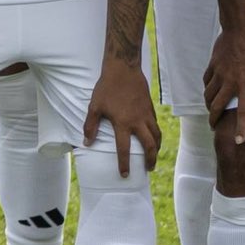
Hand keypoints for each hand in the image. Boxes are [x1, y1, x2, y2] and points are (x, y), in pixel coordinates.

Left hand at [85, 54, 161, 177]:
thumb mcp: (94, 107)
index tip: (125, 175)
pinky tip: (153, 136)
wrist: (124, 69)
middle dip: (150, 159)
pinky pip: (156, 124)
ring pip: (156, 135)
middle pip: (149, 145)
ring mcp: (146, 114)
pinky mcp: (150, 107)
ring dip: (157, 148)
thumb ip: (90, 126)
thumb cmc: (106, 88)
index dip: (124, 164)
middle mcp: (137, 121)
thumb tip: (88, 142)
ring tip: (154, 156)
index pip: (124, 149)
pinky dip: (156, 134)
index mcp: (123, 123)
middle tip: (149, 169)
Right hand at [202, 24, 244, 143]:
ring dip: (209, 104)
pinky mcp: (213, 64)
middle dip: (214, 119)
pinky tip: (209, 89)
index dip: (242, 128)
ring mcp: (219, 73)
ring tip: (211, 110)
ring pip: (209, 94)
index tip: (239, 141)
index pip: (244, 112)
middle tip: (214, 127)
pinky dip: (207, 87)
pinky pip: (207, 80)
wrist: (240, 25)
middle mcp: (229, 82)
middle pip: (217, 106)